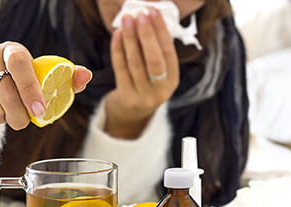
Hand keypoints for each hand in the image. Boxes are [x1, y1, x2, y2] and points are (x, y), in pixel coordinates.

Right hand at [0, 41, 91, 133]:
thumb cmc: (23, 82)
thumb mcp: (45, 78)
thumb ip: (68, 78)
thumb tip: (86, 76)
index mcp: (12, 50)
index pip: (20, 64)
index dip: (31, 89)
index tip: (40, 111)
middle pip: (5, 91)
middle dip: (19, 115)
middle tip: (25, 122)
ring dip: (4, 120)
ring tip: (9, 116)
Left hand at [106, 8, 178, 138]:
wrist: (133, 112)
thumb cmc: (146, 82)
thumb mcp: (158, 72)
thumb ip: (156, 49)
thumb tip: (149, 18)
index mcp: (173, 79)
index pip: (168, 52)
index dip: (161, 31)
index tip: (153, 12)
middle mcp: (161, 90)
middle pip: (154, 60)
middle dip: (147, 35)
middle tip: (140, 14)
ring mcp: (143, 95)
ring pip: (135, 63)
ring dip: (130, 38)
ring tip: (127, 19)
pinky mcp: (126, 96)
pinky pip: (121, 69)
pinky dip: (118, 50)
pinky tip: (117, 34)